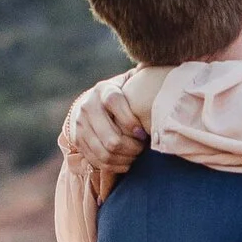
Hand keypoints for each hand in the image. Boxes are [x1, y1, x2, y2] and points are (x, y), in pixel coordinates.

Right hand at [58, 71, 152, 194]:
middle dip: (131, 148)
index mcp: (103, 90)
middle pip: (111, 138)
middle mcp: (88, 107)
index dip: (130, 121)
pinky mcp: (78, 140)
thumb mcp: (128, 84)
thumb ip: (142, 81)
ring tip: (135, 156)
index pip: (115, 103)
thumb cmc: (122, 95)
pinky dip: (114, 166)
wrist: (90, 104)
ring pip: (104, 152)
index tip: (143, 133)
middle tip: (142, 148)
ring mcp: (81, 125)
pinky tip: (126, 163)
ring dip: (124, 159)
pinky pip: (97, 160)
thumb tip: (164, 76)